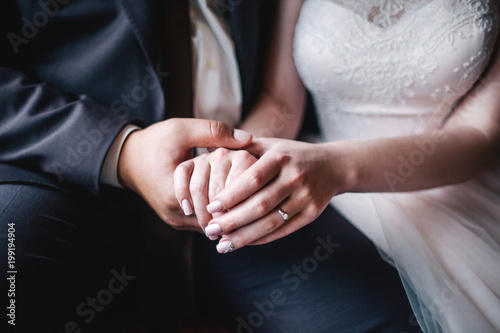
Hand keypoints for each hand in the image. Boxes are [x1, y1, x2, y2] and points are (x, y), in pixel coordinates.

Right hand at [117, 118, 251, 231]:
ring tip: (251, 199)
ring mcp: (175, 220)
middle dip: (236, 209)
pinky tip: (234, 200)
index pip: (215, 207)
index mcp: (173, 193)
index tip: (260, 187)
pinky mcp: (177, 220)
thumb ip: (214, 133)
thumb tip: (247, 138)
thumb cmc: (155, 142)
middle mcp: (174, 214)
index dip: (239, 198)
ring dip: (227, 213)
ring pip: (211, 225)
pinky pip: (203, 222)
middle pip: (216, 221)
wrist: (128, 158)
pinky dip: (217, 213)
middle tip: (262, 196)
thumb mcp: (183, 130)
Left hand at [203, 138, 347, 251]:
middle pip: (259, 205)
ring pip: (271, 222)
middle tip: (210, 231)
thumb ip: (243, 148)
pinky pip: (283, 230)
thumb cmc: (292, 155)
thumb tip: (209, 148)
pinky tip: (244, 243)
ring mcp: (306, 197)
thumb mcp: (271, 144)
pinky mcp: (312, 214)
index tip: (211, 207)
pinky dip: (262, 239)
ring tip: (222, 245)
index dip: (230, 195)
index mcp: (281, 157)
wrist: (333, 166)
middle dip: (232, 221)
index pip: (252, 179)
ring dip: (244, 236)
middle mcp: (295, 177)